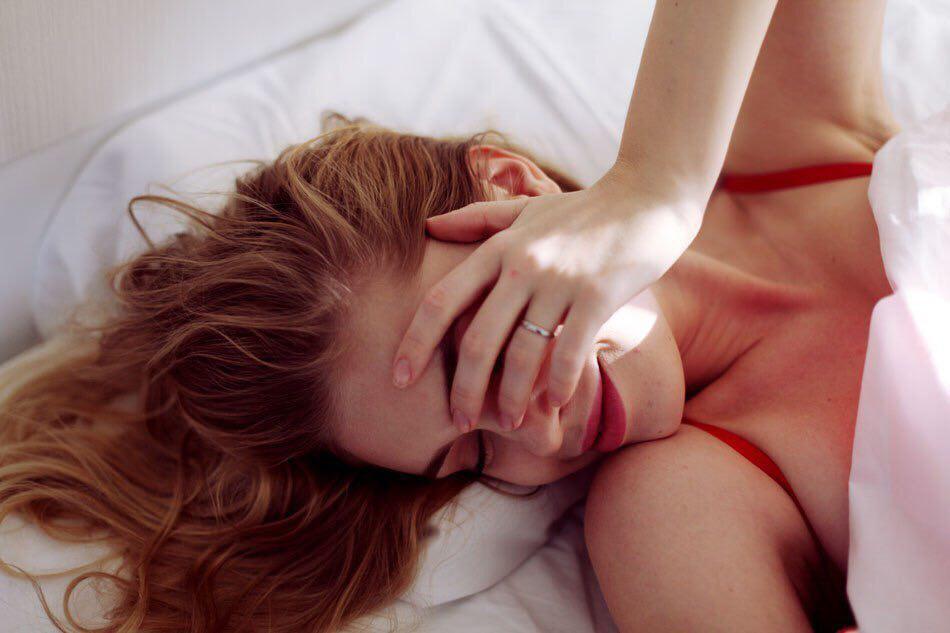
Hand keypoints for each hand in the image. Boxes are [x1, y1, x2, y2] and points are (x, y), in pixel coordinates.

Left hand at [391, 165, 699, 432]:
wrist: (648, 197)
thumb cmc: (583, 209)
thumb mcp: (526, 210)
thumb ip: (476, 219)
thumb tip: (427, 227)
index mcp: (498, 248)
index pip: (443, 300)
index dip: (416, 342)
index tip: (398, 378)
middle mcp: (522, 265)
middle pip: (478, 339)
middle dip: (463, 387)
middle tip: (458, 420)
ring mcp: (561, 281)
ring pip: (523, 354)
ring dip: (512, 397)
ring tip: (509, 423)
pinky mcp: (598, 295)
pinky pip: (570, 352)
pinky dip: (559, 384)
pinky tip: (554, 405)